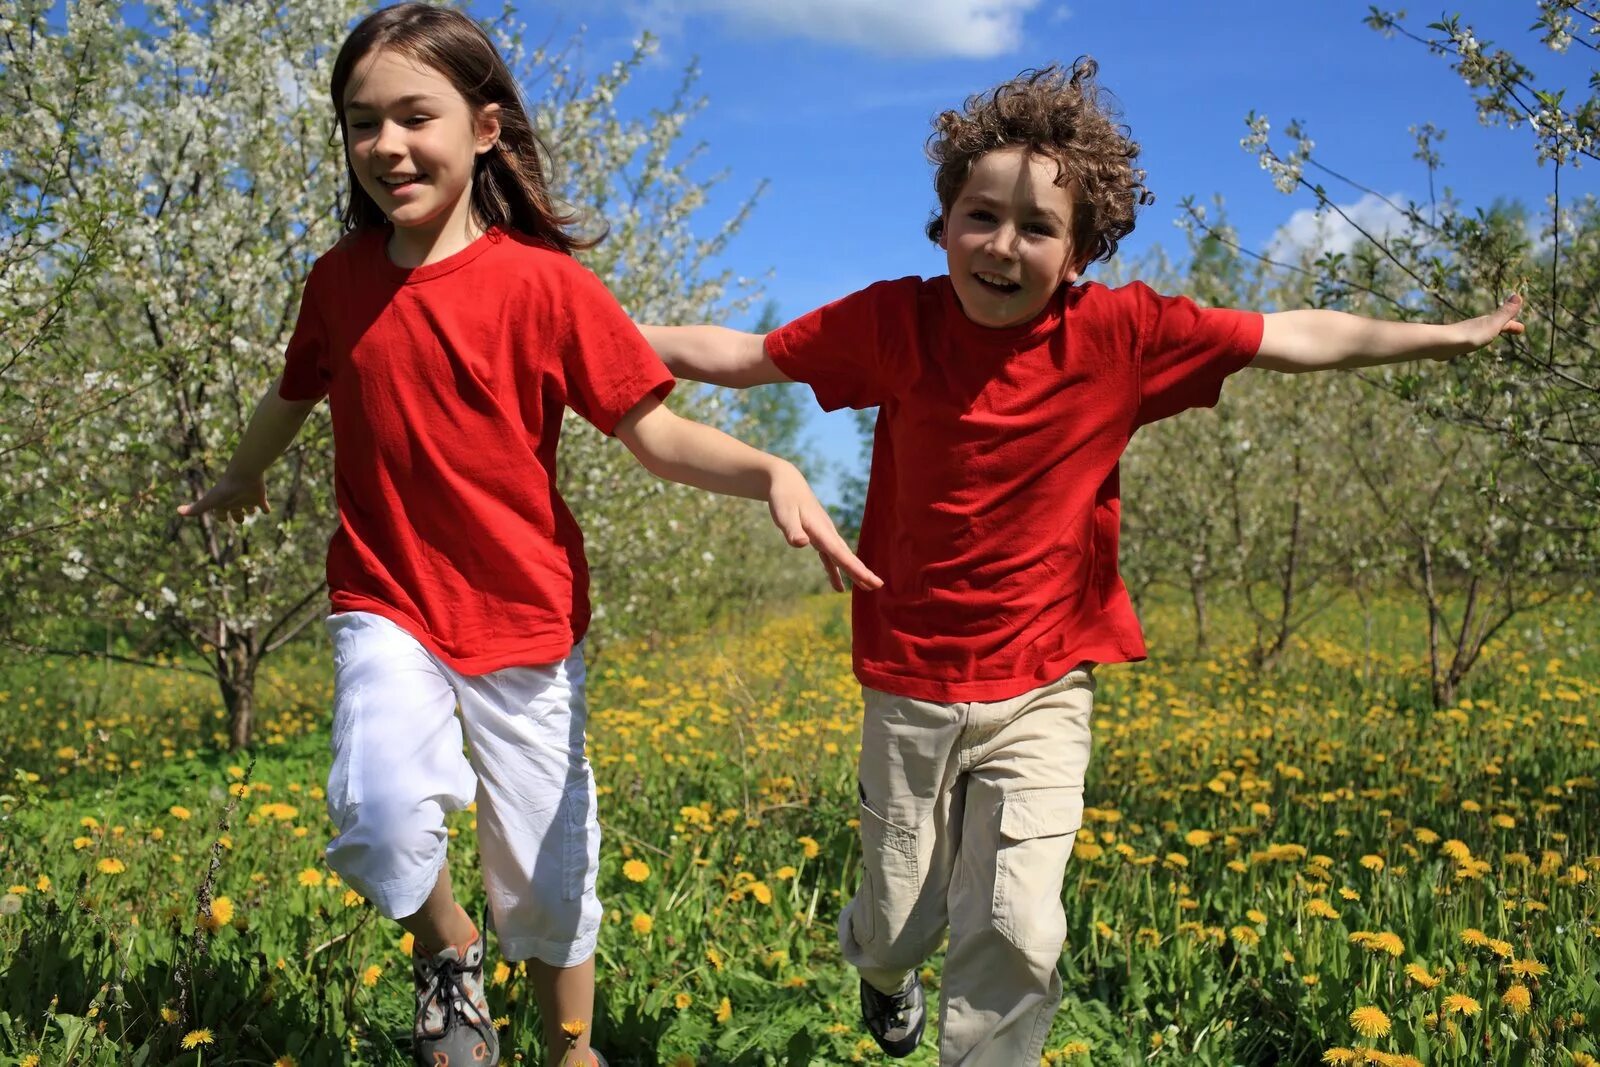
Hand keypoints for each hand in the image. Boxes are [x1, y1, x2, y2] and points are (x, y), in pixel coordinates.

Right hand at [178, 471, 268, 522]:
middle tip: (239, 519)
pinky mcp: (260, 497)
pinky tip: (268, 511)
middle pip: (236, 512)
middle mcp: (236, 501)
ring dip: (250, 510)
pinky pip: (264, 506)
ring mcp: (248, 499)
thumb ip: (196, 508)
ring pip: (249, 507)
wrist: (244, 475)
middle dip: (237, 517)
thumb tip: (177, 511)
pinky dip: (266, 509)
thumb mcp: (210, 501)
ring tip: (251, 511)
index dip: (220, 516)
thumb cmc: (226, 489)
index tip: (220, 518)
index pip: (220, 513)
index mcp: (224, 503)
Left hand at [767, 464, 882, 591]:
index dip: (855, 569)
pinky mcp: (818, 537)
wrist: (787, 482)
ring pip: (842, 557)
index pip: (840, 554)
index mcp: (821, 530)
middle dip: (862, 572)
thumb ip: (792, 530)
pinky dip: (835, 571)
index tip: (871, 580)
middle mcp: (827, 534)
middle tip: (878, 585)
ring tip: (867, 588)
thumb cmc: (783, 498)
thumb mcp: (783, 515)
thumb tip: (802, 545)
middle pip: (847, 557)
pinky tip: (838, 587)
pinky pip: (830, 558)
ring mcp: (825, 535)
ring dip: (854, 572)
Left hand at [1439, 294, 1524, 359]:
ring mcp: (1465, 333)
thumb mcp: (1492, 325)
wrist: (1442, 344)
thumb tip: (1518, 295)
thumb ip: (1505, 313)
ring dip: (1489, 332)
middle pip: (1493, 325)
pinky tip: (1468, 345)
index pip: (1504, 322)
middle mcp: (1476, 326)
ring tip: (1491, 336)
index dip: (1513, 325)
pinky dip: (1475, 340)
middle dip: (1504, 326)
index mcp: (1486, 322)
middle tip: (1512, 330)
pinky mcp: (1455, 343)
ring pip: (1481, 331)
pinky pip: (1468, 340)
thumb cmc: (1470, 335)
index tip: (1522, 329)